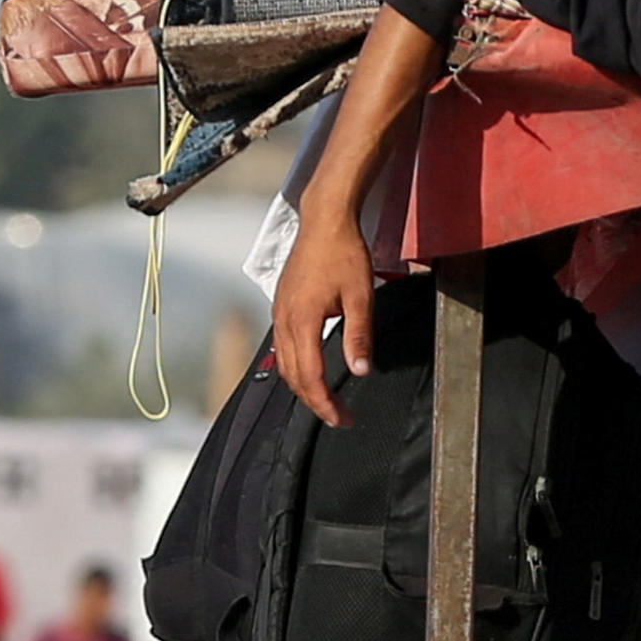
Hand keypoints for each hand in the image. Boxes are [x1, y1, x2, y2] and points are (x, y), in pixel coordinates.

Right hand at [269, 207, 377, 427]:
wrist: (325, 221)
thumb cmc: (344, 253)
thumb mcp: (361, 297)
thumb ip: (359, 336)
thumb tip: (360, 371)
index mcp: (302, 320)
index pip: (310, 376)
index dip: (325, 403)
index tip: (342, 419)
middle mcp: (284, 319)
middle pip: (294, 376)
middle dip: (315, 401)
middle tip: (340, 417)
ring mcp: (279, 313)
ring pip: (285, 364)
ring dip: (304, 386)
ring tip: (327, 400)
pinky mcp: (281, 306)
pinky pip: (283, 347)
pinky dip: (296, 367)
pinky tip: (313, 369)